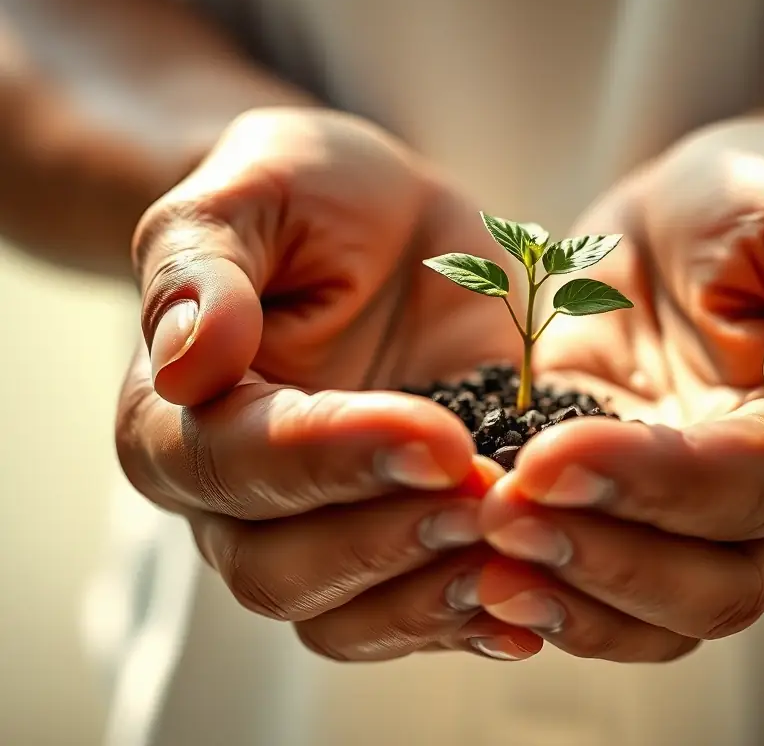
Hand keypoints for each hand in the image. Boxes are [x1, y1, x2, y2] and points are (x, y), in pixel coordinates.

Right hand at [116, 107, 540, 662]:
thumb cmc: (306, 198)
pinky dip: (475, 619)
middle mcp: (238, 499)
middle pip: (280, 571)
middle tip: (486, 498)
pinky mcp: (398, 541)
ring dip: (433, 597)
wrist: (382, 231)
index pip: (234, 464)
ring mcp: (320, 532)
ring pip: (346, 620)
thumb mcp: (252, 191)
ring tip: (520, 555)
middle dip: (388, 541)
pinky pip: (417, 617)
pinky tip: (536, 597)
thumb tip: (188, 361)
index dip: (332, 459)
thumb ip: (202, 266)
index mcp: (178, 416)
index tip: (437, 436)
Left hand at [475, 118, 763, 661]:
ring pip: (657, 621)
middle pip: (715, 588)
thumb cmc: (761, 210)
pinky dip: (545, 598)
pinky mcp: (628, 523)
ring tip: (476, 564)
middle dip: (606, 561)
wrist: (689, 223)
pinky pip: (600, 599)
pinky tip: (475, 575)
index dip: (660, 484)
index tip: (554, 456)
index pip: (760, 490)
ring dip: (570, 600)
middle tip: (502, 518)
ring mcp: (700, 531)